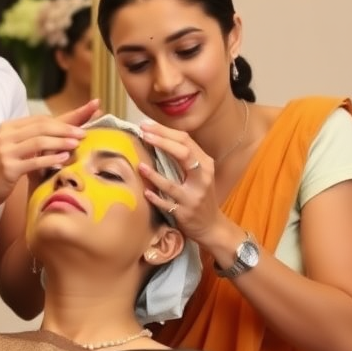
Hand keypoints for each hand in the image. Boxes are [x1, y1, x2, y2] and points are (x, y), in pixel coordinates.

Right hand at [0, 100, 99, 209]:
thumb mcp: (13, 150)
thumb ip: (31, 140)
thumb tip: (61, 132)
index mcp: (7, 128)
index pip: (40, 119)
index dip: (62, 118)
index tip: (81, 119)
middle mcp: (5, 136)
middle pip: (41, 127)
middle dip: (65, 128)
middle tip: (83, 133)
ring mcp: (5, 152)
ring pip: (39, 141)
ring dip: (61, 141)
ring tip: (77, 143)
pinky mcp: (8, 168)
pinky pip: (34, 161)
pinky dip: (51, 159)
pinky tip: (64, 159)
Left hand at [136, 122, 224, 246]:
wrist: (211, 225)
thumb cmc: (200, 194)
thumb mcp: (199, 174)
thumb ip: (183, 158)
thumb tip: (157, 136)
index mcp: (205, 164)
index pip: (186, 141)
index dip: (165, 131)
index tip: (146, 125)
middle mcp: (202, 179)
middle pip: (183, 154)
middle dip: (162, 142)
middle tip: (144, 134)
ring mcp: (193, 197)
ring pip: (171, 183)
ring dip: (154, 174)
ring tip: (140, 165)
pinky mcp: (184, 213)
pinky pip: (166, 204)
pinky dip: (155, 198)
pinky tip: (145, 192)